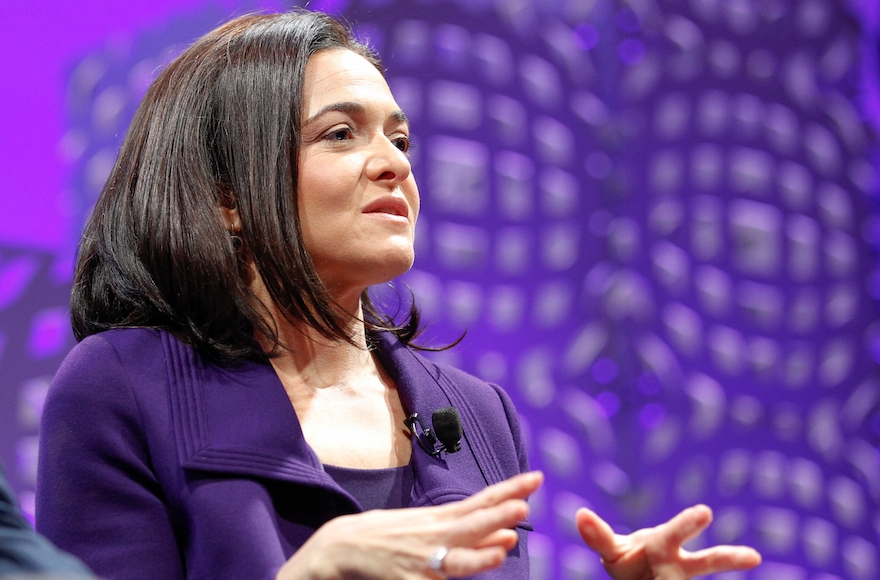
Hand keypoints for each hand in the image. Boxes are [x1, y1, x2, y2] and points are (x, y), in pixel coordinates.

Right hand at [276, 471, 542, 579]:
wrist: (341, 546)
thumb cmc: (392, 536)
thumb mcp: (432, 528)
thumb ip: (472, 538)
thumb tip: (510, 538)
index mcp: (441, 519)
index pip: (482, 501)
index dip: (510, 490)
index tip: (536, 478)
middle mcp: (434, 536)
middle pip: (472, 524)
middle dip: (499, 515)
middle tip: (523, 505)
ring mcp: (420, 561)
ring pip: (455, 561)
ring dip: (480, 555)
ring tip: (503, 549)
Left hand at [576, 504, 760, 579]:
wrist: (643, 573)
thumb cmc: (629, 561)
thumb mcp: (611, 552)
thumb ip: (599, 537)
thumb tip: (581, 514)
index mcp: (659, 543)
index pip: (670, 533)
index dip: (687, 523)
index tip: (705, 512)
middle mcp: (677, 558)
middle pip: (688, 547)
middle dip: (694, 530)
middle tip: (707, 513)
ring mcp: (683, 574)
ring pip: (705, 564)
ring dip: (728, 559)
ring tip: (753, 556)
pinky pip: (691, 576)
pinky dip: (722, 562)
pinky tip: (746, 560)